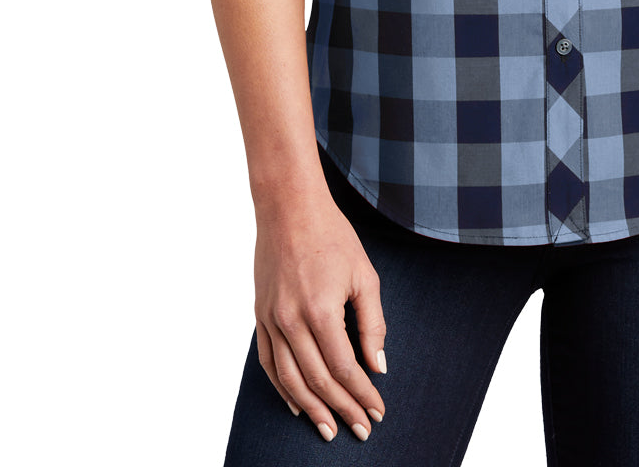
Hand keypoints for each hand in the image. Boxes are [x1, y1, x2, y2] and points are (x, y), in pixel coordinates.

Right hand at [253, 189, 387, 440]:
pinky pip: (268, 362)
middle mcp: (292, 321)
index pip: (344, 368)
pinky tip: (295, 404)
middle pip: (317, 381)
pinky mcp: (260, 316)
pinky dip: (282, 388)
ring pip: (290, 379)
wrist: (289, 208)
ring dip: (310, 409)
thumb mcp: (364, 275)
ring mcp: (271, 320)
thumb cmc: (332, 236)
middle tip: (360, 429)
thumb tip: (378, 366)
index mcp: (322, 310)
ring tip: (328, 429)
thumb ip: (372, 323)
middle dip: (341, 409)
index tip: (377, 412)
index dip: (362, 394)